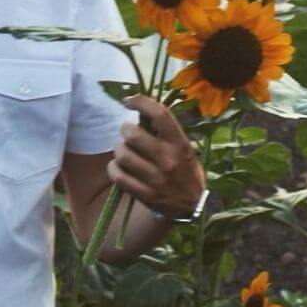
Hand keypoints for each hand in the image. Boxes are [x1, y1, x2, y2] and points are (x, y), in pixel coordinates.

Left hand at [107, 94, 204, 218]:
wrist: (192, 205)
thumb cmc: (186, 170)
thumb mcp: (185, 148)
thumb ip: (167, 132)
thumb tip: (142, 110)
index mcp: (180, 144)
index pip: (160, 115)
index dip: (141, 102)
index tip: (129, 101)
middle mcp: (167, 160)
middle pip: (133, 135)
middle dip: (125, 129)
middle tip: (127, 131)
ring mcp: (155, 178)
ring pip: (123, 155)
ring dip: (119, 149)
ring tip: (124, 150)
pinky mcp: (144, 194)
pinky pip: (118, 176)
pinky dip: (114, 168)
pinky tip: (119, 166)